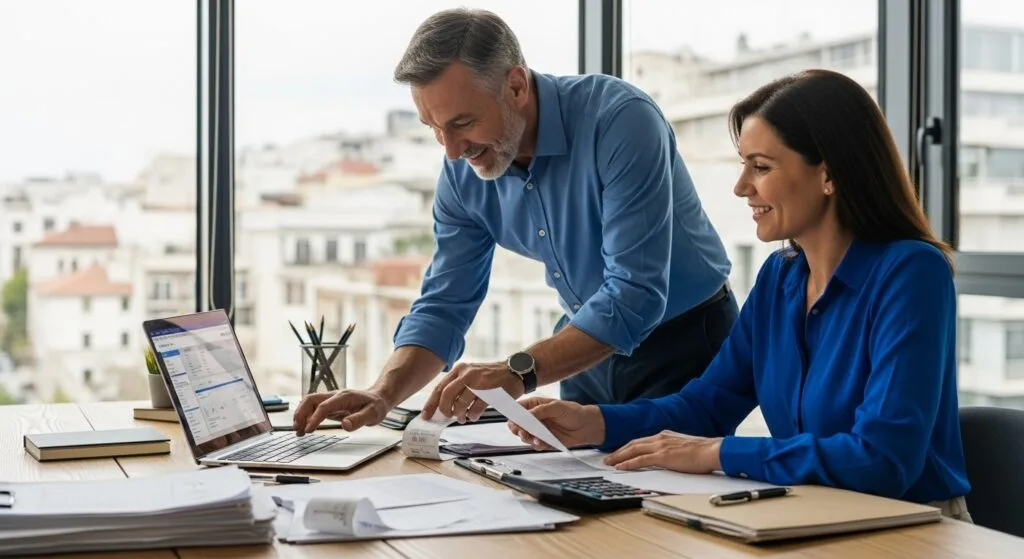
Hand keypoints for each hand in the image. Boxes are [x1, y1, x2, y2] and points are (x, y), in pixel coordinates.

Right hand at [293, 389, 389, 434]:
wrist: (379, 398)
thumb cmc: (376, 405)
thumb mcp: (373, 414)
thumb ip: (359, 420)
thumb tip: (345, 425)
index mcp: (344, 397)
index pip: (324, 406)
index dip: (314, 418)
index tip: (308, 430)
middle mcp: (335, 396)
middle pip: (311, 400)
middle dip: (301, 413)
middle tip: (297, 428)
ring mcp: (331, 400)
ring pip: (310, 403)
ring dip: (301, 415)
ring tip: (297, 430)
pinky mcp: (330, 405)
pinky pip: (314, 409)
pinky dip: (307, 417)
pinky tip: (304, 428)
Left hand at [422, 361, 524, 422]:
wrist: (516, 370)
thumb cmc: (492, 376)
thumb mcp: (472, 374)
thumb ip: (458, 386)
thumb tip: (443, 405)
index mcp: (460, 370)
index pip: (440, 387)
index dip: (431, 403)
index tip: (426, 415)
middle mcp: (467, 373)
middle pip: (446, 394)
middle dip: (444, 409)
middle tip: (447, 416)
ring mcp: (478, 381)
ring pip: (460, 403)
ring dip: (459, 414)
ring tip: (463, 418)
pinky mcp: (490, 391)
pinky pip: (475, 408)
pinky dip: (472, 415)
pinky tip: (474, 415)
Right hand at [507, 397, 605, 448]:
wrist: (586, 426)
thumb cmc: (573, 412)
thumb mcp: (557, 407)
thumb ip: (541, 410)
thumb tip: (527, 415)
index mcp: (535, 405)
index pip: (517, 409)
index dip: (512, 414)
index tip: (513, 420)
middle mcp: (534, 418)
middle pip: (517, 424)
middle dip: (517, 429)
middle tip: (522, 432)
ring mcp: (538, 430)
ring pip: (524, 436)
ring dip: (527, 438)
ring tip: (535, 438)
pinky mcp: (544, 441)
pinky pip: (535, 445)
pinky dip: (537, 445)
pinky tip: (542, 443)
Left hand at [603, 431, 722, 472]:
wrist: (713, 450)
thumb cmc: (703, 452)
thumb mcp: (683, 447)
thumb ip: (672, 450)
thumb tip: (667, 458)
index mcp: (665, 436)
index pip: (641, 441)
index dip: (628, 447)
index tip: (619, 453)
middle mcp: (660, 438)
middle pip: (633, 444)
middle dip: (619, 451)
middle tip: (607, 458)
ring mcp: (661, 446)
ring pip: (633, 450)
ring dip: (619, 457)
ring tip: (609, 463)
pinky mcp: (663, 456)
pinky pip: (641, 460)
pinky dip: (628, 463)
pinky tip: (620, 468)